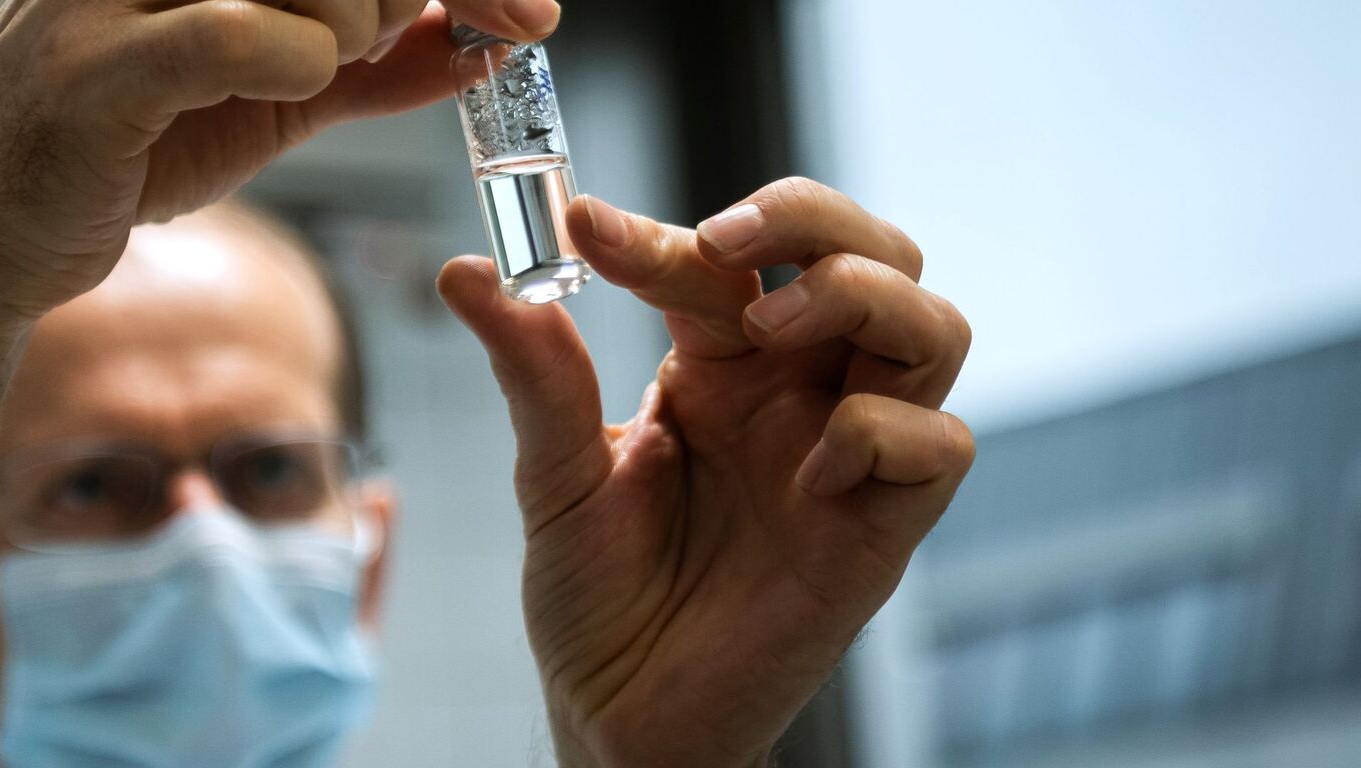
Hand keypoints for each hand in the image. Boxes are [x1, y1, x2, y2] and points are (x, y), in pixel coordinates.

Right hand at [0, 0, 559, 557]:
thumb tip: (480, 42)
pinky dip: (295, 58)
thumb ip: (372, 65)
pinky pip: (238, 35)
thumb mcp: (270, 100)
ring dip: (354, 32)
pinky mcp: (97, 67)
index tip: (530, 11)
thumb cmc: (121, 149)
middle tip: (406, 44)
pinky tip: (292, 77)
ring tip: (311, 71)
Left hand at [438, 178, 975, 766]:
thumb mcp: (554, 474)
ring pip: (932, 324)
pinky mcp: (882, 528)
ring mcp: (849, 454)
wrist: (620, 713)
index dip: (664, 231)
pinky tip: (805, 474)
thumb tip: (469, 272)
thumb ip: (534, 371)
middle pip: (874, 251)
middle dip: (813, 217)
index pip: (731, 257)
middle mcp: (799, 392)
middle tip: (723, 242)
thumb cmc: (599, 594)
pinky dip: (880, 430)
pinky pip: (940, 445)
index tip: (581, 228)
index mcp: (723, 363)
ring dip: (862, 296)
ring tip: (769, 331)